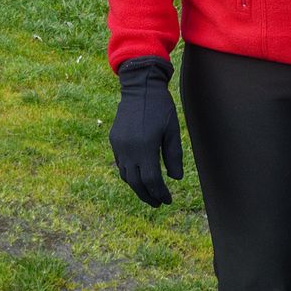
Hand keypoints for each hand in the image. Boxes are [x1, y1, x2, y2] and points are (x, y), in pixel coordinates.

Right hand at [109, 57, 183, 205]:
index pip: (152, 180)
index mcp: (146, 147)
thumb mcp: (172, 130)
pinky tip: (140, 176)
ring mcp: (119, 145)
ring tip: (150, 193)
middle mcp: (129, 149)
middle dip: (148, 196)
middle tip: (158, 203)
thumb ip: (173, 155)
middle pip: (136, 183)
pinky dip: (130, 174)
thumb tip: (175, 179)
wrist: (139, 87)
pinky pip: (121, 164)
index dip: (160, 193)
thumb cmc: (161, 108)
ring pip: (126, 176)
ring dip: (137, 187)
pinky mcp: (114, 140)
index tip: (168, 200)